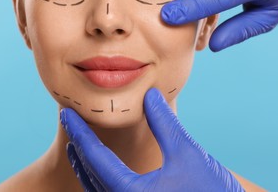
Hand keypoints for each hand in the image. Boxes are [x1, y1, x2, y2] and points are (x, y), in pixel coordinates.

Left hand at [60, 88, 243, 190]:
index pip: (95, 158)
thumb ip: (165, 123)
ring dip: (85, 166)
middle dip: (77, 149)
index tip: (65, 114)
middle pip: (90, 176)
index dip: (79, 133)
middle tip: (69, 126)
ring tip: (78, 146)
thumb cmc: (211, 189)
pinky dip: (98, 178)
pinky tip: (101, 168)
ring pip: (96, 189)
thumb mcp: (187, 152)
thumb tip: (150, 94)